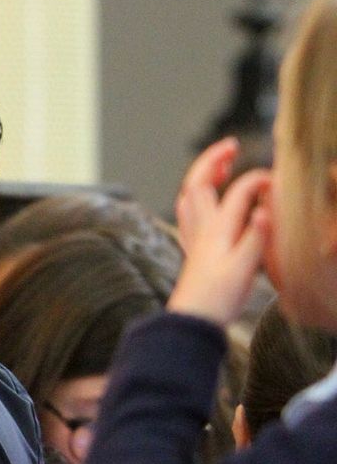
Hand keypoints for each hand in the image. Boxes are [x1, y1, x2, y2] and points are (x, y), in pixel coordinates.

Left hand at [168, 137, 272, 326]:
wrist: (194, 319)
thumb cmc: (220, 296)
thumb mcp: (245, 268)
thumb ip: (256, 238)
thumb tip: (264, 209)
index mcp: (218, 229)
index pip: (239, 192)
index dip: (257, 180)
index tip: (276, 178)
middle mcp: (202, 227)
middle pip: (200, 183)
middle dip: (214, 160)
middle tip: (231, 145)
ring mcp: (194, 236)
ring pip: (190, 195)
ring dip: (203, 174)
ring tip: (220, 164)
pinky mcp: (192, 247)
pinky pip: (187, 211)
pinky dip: (195, 196)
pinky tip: (203, 199)